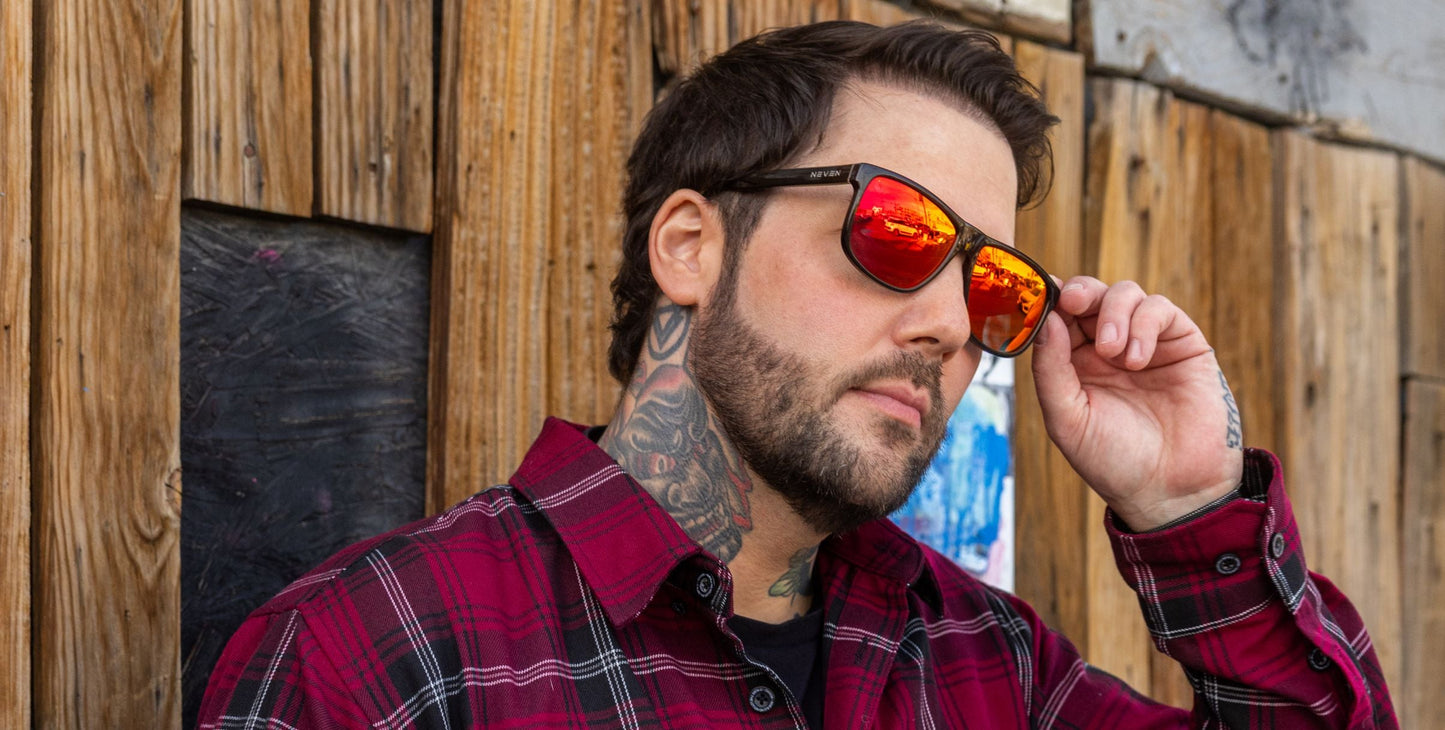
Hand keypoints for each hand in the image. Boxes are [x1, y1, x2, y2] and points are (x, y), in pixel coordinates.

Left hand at [1029, 277, 1244, 530]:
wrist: (1170, 490)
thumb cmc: (1114, 460)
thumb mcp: (1067, 419)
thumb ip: (1051, 370)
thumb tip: (1046, 321)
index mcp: (1073, 363)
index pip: (1058, 316)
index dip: (1048, 301)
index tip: (1040, 295)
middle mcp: (1106, 348)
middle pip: (1089, 295)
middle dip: (1080, 293)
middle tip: (1074, 302)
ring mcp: (1145, 342)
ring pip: (1125, 294)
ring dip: (1113, 312)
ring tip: (1112, 351)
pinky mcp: (1182, 344)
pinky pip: (1160, 310)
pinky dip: (1144, 325)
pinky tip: (1137, 360)